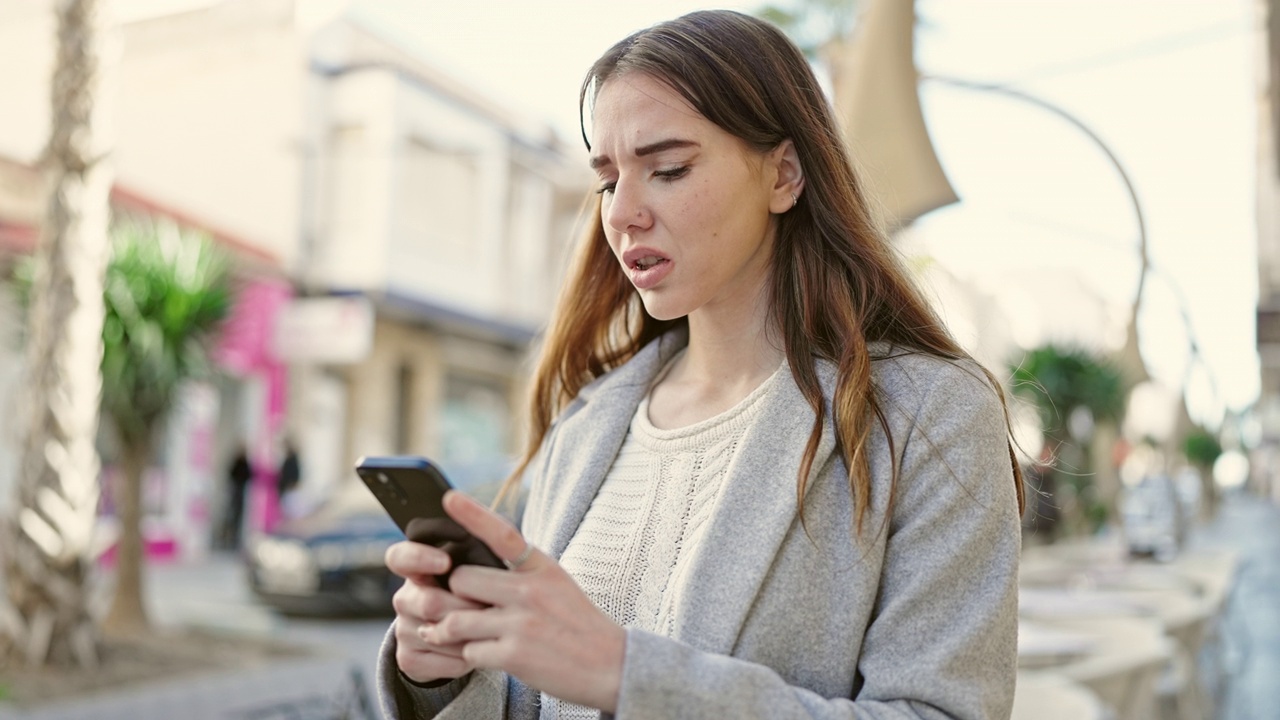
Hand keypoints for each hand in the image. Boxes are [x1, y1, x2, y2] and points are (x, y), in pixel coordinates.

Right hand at [385, 536, 487, 684]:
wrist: (455, 638)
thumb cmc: (471, 595)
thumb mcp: (470, 573)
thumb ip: (475, 559)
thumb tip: (497, 543)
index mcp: (415, 570)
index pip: (401, 557)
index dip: (419, 558)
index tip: (445, 562)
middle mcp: (405, 599)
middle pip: (430, 602)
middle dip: (467, 608)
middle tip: (492, 608)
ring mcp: (403, 630)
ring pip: (440, 635)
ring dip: (472, 635)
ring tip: (490, 630)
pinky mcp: (408, 658)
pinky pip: (445, 662)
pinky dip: (468, 659)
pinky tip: (477, 649)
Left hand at [424, 491, 626, 712]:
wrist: (610, 664)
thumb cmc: (577, 624)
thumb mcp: (557, 583)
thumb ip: (521, 572)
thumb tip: (475, 569)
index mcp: (541, 567)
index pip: (502, 534)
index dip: (473, 514)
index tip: (449, 497)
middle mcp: (530, 591)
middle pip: (461, 580)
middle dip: (454, 596)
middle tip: (461, 606)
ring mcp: (521, 623)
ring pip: (456, 619)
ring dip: (450, 630)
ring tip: (456, 634)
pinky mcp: (514, 655)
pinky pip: (469, 651)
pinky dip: (471, 655)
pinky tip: (487, 655)